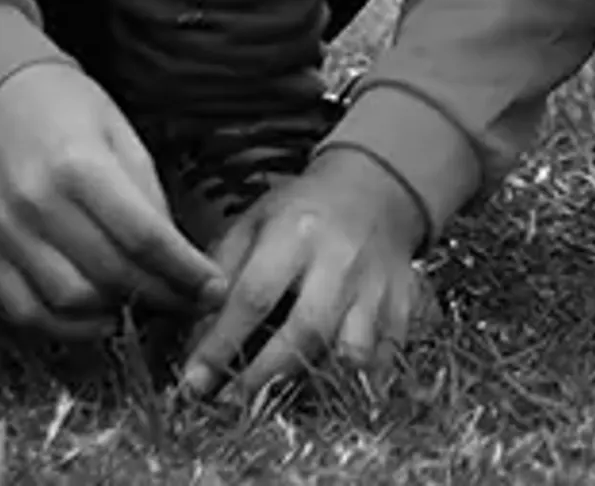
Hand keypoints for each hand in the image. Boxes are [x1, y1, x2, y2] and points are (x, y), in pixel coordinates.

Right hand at [0, 62, 221, 338]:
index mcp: (79, 168)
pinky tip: (100, 318)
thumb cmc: (68, 111)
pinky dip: (65, 327)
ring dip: (116, 313)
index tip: (215, 288)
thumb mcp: (122, 136)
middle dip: (161, 296)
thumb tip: (179, 256)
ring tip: (150, 306)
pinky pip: (23, 310)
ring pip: (67, 300)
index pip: (143, 237)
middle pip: (109, 273)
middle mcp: (36, 205)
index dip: (184, 271)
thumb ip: (149, 196)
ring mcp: (3, 233)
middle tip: (193, 303)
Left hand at [175, 147, 430, 402]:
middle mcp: (341, 263)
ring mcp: (377, 287)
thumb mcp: (253, 223)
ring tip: (281, 399)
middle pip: (306, 332)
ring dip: (315, 383)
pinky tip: (329, 390)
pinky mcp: (402, 305)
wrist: (378, 191)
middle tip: (228, 404)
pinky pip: (386, 356)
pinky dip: (359, 381)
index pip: (254, 297)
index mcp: (297, 234)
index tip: (192, 382)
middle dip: (263, 376)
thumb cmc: (302, 212)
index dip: (221, 344)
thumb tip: (195, 335)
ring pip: (353, 352)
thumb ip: (222, 273)